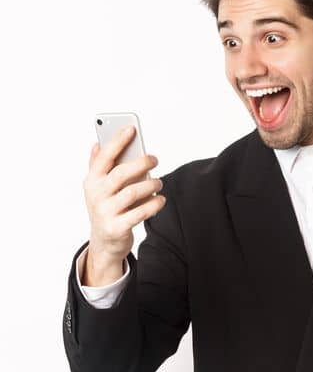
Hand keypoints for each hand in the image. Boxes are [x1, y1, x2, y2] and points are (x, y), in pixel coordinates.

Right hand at [82, 126, 163, 285]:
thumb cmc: (106, 208)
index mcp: (91, 181)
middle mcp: (96, 195)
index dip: (117, 141)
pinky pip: (141, 212)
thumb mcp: (98, 187)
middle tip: (154, 159)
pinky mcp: (117, 228)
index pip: (104, 157)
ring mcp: (105, 212)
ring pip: (133, 192)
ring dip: (151, 185)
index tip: (131, 128)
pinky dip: (154, 204)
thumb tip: (97, 144)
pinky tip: (161, 199)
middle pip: (121, 173)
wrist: (104, 243)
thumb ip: (98, 166)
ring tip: (159, 183)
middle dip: (141, 163)